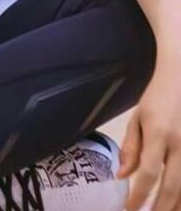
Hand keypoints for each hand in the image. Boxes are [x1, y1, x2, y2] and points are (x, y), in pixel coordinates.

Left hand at [119, 56, 180, 210]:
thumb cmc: (157, 98)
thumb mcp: (138, 118)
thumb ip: (131, 147)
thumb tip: (123, 176)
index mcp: (159, 133)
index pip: (149, 172)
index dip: (140, 195)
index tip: (130, 209)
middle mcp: (180, 144)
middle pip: (172, 186)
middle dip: (160, 208)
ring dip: (176, 205)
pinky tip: (178, 203)